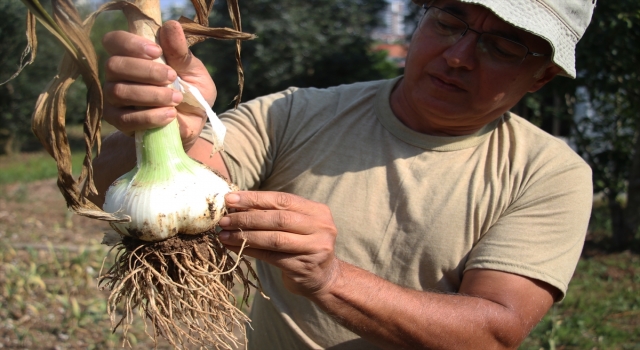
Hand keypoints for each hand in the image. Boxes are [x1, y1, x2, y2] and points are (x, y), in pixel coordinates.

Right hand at [102, 20, 214, 150]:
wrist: (192, 124)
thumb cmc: (191, 93)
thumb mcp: (193, 71)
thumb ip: (180, 52)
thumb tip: (171, 26)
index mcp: (133, 55)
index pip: (114, 41)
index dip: (131, 44)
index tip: (156, 51)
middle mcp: (118, 74)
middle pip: (114, 65)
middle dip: (146, 71)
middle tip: (172, 77)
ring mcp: (114, 98)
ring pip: (119, 91)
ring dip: (152, 94)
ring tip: (176, 98)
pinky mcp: (118, 121)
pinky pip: (126, 118)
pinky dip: (150, 116)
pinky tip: (170, 115)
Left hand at [218, 191, 339, 297]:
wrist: (323, 278)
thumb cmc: (302, 245)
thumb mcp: (295, 225)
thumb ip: (274, 213)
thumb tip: (236, 204)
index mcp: (318, 211)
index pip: (282, 199)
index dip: (255, 198)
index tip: (230, 199)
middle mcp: (321, 227)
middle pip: (278, 219)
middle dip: (247, 218)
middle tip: (223, 219)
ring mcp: (315, 248)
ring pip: (273, 239)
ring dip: (244, 235)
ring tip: (223, 234)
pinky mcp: (303, 267)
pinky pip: (270, 256)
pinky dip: (249, 250)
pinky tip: (233, 247)